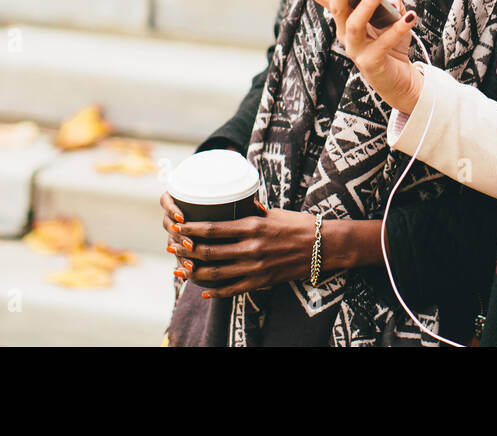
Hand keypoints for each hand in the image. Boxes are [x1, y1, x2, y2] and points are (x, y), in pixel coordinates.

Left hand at [161, 200, 316, 296]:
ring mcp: (256, 267)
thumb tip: (240, 203)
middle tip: (172, 249)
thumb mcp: (275, 212)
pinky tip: (205, 292)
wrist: (324, 247)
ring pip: (217, 273)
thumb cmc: (301, 225)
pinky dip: (217, 292)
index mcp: (253, 226)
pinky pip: (234, 289)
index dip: (192, 229)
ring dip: (195, 273)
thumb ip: (254, 210)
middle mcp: (252, 247)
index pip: (214, 228)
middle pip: (210, 252)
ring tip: (180, 270)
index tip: (178, 226)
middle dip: (186, 251)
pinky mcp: (263, 281)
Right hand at [281, 0, 424, 113]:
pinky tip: (410, 15)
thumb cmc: (391, 41)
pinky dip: (398, 29)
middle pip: (333, 5)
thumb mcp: (392, 12)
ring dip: (366, 4)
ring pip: (354, 23)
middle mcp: (343, 31)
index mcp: (342, 15)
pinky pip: (383, 43)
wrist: (399, 79)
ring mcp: (355, 48)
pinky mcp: (371, 63)